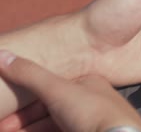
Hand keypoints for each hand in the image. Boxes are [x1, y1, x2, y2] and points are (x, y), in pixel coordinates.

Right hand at [0, 50, 140, 131]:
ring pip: (55, 124)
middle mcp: (92, 102)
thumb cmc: (93, 112)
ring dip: (30, 129)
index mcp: (89, 83)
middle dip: (24, 120)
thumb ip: (30, 74)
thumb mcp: (57, 89)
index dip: (25, 101)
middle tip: (4, 127)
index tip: (5, 113)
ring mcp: (92, 122)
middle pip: (50, 110)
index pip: (51, 88)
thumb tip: (2, 55)